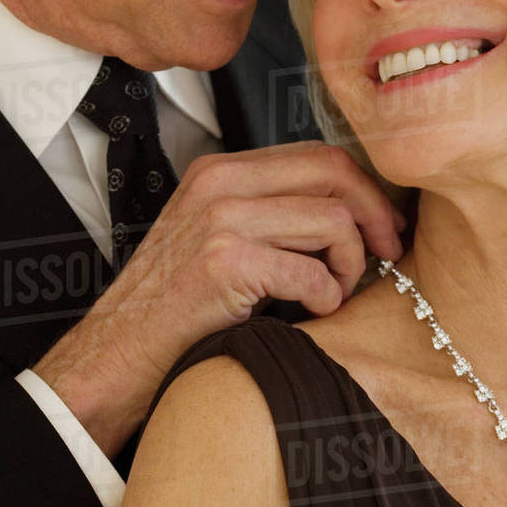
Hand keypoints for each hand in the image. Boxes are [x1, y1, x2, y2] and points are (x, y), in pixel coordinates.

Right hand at [33, 141, 404, 455]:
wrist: (118, 352)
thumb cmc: (175, 304)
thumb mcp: (220, 235)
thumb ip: (272, 212)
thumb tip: (351, 210)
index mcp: (223, 171)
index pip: (318, 154)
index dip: (364, 188)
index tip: (384, 222)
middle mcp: (221, 183)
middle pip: (333, 172)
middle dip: (375, 213)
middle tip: (388, 251)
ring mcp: (221, 220)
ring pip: (332, 219)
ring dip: (349, 263)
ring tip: (334, 291)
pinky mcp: (225, 263)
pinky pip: (312, 271)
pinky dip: (327, 296)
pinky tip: (314, 312)